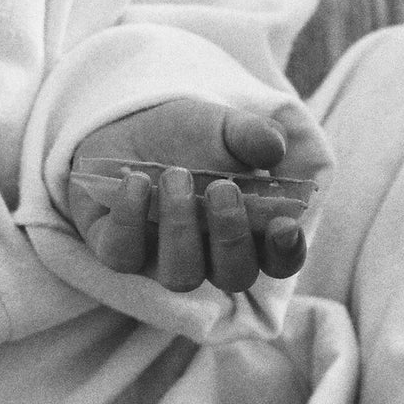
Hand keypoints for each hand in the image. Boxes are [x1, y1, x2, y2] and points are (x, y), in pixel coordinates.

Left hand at [68, 98, 325, 295]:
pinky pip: (123, 256)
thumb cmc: (189, 136)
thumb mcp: (224, 127)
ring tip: (175, 176)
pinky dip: (129, 220)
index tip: (284, 224)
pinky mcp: (118, 251)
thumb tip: (275, 146)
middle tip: (222, 187)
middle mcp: (210, 257)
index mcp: (248, 232)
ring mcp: (163, 260)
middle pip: (233, 275)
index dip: (285, 252)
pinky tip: (136, 181)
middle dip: (231, 236)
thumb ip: (253, 135)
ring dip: (181, 229)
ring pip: (181, 276)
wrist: (129, 126)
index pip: (278, 261)